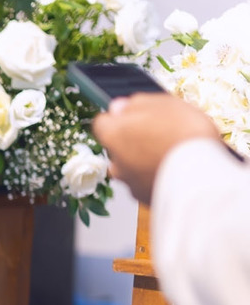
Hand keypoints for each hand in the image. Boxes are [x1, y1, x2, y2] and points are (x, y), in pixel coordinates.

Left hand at [93, 94, 219, 205]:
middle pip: (118, 148)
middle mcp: (116, 163)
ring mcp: (130, 184)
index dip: (120, 118)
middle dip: (134, 141)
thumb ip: (136, 104)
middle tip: (161, 134)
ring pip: (133, 168)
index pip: (102, 123)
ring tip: (172, 154)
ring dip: (146, 161)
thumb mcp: (163, 104)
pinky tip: (177, 170)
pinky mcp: (146, 199)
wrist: (202, 176)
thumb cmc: (184, 135)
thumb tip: (119, 107)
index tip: (135, 115)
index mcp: (114, 135)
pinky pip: (148, 184)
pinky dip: (157, 177)